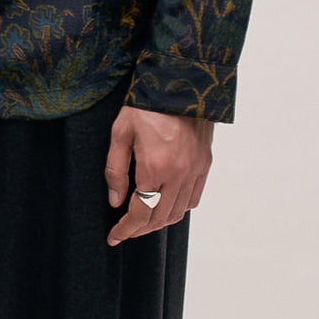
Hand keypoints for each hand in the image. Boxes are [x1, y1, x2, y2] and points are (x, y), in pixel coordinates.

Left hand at [104, 101, 213, 246]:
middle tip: (124, 230)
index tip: (114, 237)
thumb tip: (115, 202)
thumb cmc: (146, 104)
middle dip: (140, 229)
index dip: (126, 230)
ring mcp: (195, 170)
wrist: (180, 81)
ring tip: (143, 220)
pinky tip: (165, 205)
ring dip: (159, 222)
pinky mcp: (204, 164)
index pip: (140, 213)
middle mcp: (179, 174)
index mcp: (155, 167)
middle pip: (159, 218)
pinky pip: (193, 198)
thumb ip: (116, 171)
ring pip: (178, 212)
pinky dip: (178, 208)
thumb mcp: (120, 133)